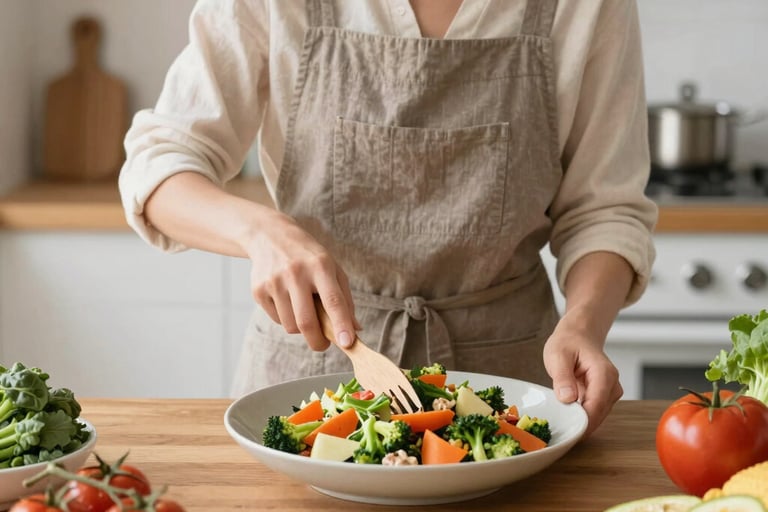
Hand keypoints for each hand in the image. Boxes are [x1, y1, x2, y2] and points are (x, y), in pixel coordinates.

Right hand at [244, 209, 357, 350]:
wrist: (270, 235)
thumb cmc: (308, 256)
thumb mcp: (332, 268)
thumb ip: (344, 299)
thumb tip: (355, 330)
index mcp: (320, 266)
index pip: (333, 301)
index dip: (341, 324)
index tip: (348, 343)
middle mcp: (296, 273)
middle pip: (307, 322)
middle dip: (318, 341)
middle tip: (323, 344)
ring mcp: (274, 281)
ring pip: (290, 326)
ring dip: (300, 328)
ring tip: (302, 308)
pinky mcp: (258, 290)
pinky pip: (277, 320)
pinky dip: (285, 318)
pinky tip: (286, 299)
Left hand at [542, 318, 622, 437]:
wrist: (578, 335)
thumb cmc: (569, 342)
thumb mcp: (558, 355)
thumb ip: (562, 377)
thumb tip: (567, 398)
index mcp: (603, 373)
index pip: (596, 405)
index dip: (582, 422)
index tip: (567, 432)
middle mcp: (612, 385)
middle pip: (598, 414)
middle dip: (580, 425)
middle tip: (559, 432)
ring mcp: (610, 392)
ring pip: (597, 416)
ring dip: (580, 422)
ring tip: (561, 423)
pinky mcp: (604, 397)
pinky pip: (593, 412)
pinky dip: (581, 417)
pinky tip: (567, 417)